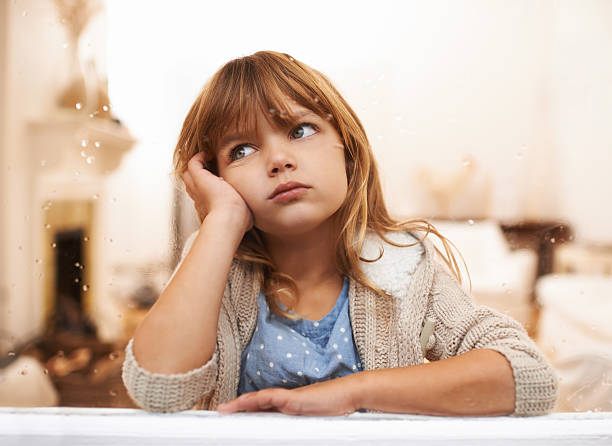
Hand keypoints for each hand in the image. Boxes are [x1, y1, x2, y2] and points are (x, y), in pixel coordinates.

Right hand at [181, 152, 252, 232]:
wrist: (230, 217)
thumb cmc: (238, 220)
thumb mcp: (242, 216)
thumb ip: (244, 213)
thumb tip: (251, 218)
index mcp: (208, 207)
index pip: (203, 195)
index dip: (209, 187)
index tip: (219, 180)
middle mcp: (199, 198)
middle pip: (191, 184)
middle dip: (199, 176)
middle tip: (210, 168)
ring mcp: (197, 188)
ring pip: (188, 174)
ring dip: (197, 166)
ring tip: (208, 159)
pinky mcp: (199, 178)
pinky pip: (193, 163)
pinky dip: (199, 157)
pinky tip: (208, 155)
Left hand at [216, 375, 361, 415]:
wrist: (350, 395)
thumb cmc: (335, 408)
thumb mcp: (313, 420)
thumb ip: (299, 424)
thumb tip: (288, 432)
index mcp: (288, 406)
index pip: (263, 408)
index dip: (246, 410)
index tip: (232, 415)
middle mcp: (286, 401)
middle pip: (256, 403)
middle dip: (238, 407)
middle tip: (221, 411)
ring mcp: (290, 398)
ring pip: (260, 399)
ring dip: (242, 403)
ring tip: (225, 408)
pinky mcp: (296, 399)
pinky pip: (273, 397)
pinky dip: (258, 399)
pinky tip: (247, 402)